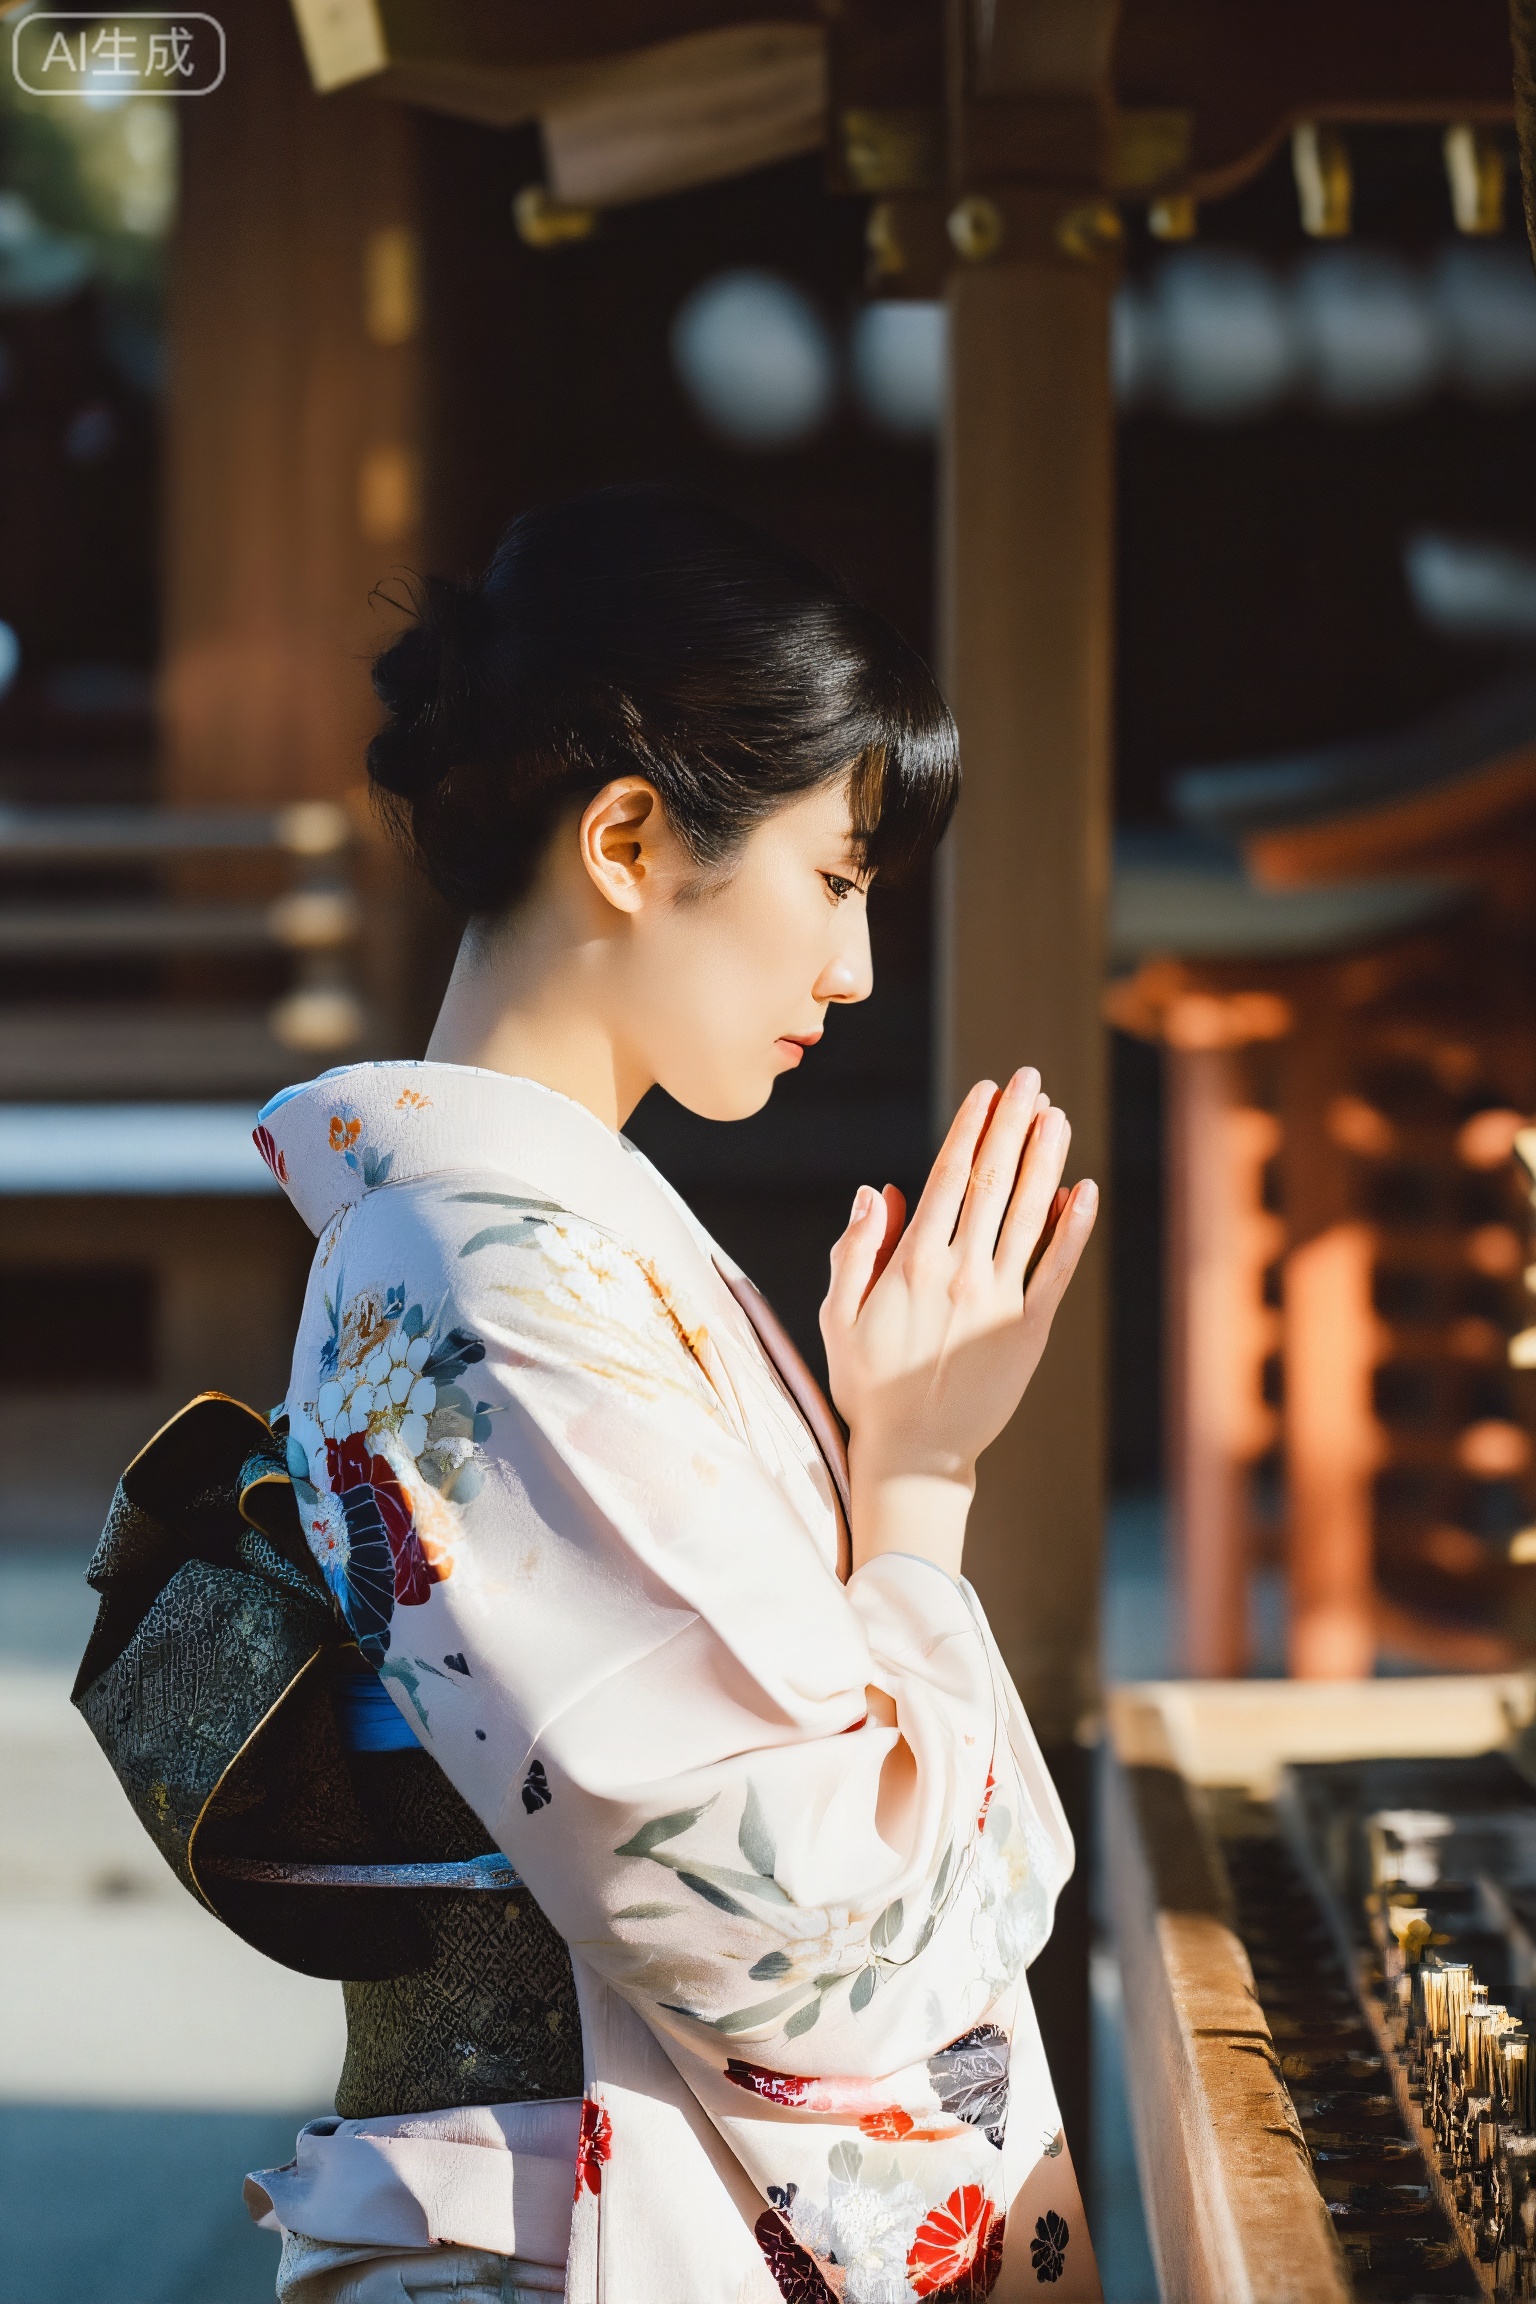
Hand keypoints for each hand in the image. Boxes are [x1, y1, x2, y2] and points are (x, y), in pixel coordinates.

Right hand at [820, 1070, 1097, 1577]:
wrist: (914, 1455)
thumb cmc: (868, 1387)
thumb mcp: (838, 1318)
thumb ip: (856, 1251)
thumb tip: (877, 1190)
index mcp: (911, 1265)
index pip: (949, 1178)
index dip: (971, 1129)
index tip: (987, 1091)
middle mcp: (959, 1274)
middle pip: (993, 1182)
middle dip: (1013, 1124)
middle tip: (1030, 1079)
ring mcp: (998, 1301)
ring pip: (1028, 1215)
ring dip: (1044, 1160)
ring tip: (1056, 1114)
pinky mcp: (1028, 1331)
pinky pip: (1055, 1269)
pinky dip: (1072, 1228)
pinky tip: (1082, 1190)